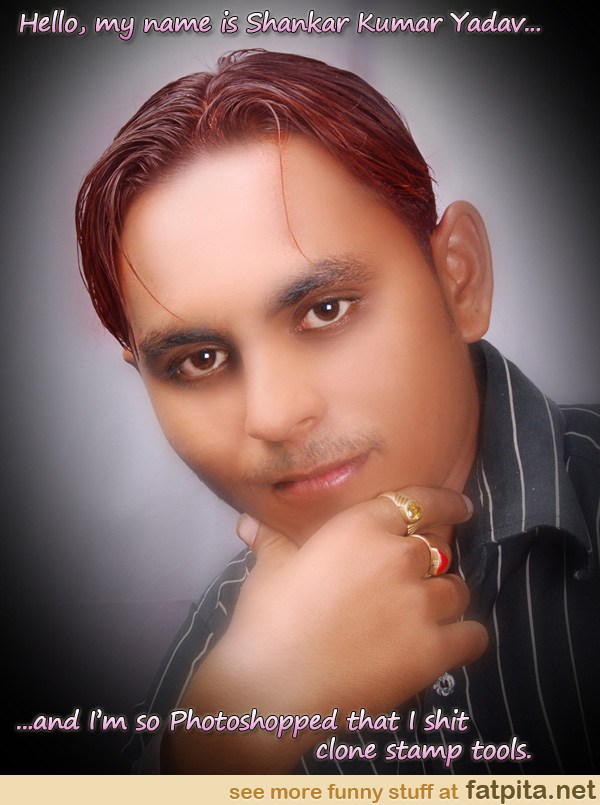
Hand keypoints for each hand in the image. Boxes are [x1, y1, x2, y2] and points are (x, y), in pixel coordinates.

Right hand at [163, 486, 487, 771]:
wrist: (272, 686)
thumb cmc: (267, 619)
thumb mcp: (269, 569)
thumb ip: (271, 540)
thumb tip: (248, 523)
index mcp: (362, 528)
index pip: (419, 502)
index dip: (445, 503)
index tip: (460, 507)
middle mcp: (399, 557)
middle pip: (439, 549)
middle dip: (429, 563)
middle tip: (412, 581)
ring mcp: (420, 604)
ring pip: (456, 590)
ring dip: (444, 599)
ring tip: (423, 614)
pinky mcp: (433, 650)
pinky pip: (472, 635)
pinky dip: (464, 637)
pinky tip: (450, 643)